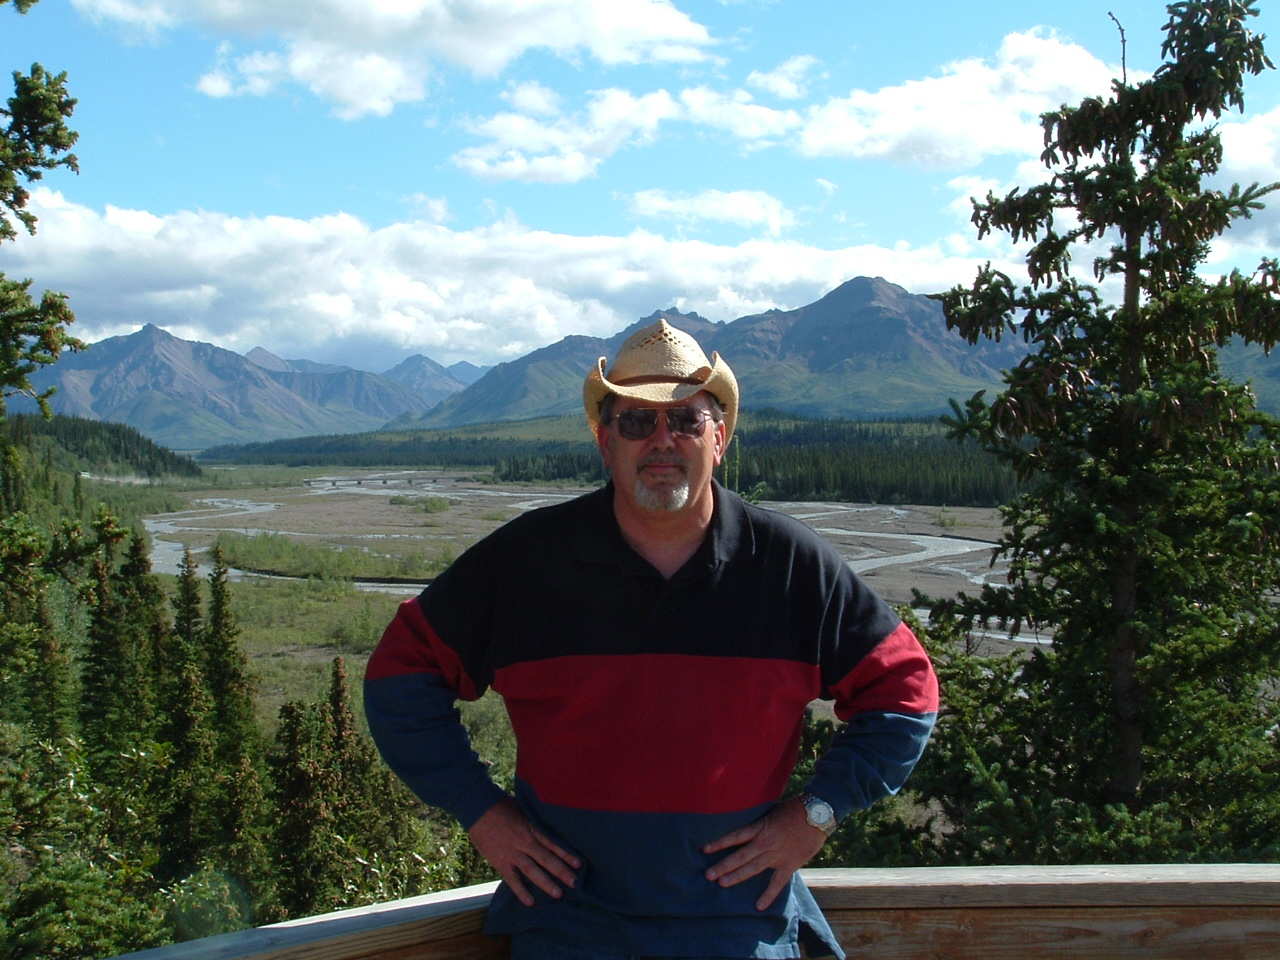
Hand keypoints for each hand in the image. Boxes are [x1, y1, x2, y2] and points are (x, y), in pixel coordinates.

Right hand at [467, 798, 581, 906]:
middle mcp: (524, 842)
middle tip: (574, 883)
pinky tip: (530, 902)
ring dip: (545, 883)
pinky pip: (512, 879)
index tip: (578, 864)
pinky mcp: (500, 861)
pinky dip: (521, 891)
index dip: (566, 854)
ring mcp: (512, 853)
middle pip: (546, 859)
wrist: (477, 807)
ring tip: (558, 894)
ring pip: (532, 871)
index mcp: (531, 828)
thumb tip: (548, 825)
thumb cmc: (501, 805)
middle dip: (561, 871)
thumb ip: (535, 820)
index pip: (552, 844)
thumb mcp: (523, 809)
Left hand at [702, 797, 826, 910]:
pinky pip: (777, 883)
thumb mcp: (772, 811)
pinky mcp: (789, 865)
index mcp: (760, 828)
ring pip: (752, 868)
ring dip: (736, 876)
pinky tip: (758, 906)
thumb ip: (760, 824)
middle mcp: (764, 843)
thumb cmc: (794, 809)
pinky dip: (768, 895)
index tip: (704, 849)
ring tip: (721, 884)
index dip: (719, 843)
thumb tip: (747, 829)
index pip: (735, 836)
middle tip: (708, 875)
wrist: (817, 815)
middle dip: (723, 866)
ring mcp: (776, 855)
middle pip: (740, 856)